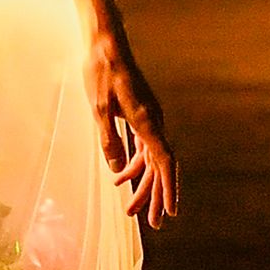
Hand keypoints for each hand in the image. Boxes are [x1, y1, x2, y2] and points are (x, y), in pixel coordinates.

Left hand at [88, 29, 178, 228]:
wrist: (106, 45)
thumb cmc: (101, 74)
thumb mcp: (98, 110)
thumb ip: (108, 141)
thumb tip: (116, 171)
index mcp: (147, 121)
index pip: (164, 162)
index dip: (168, 189)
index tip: (171, 211)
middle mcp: (154, 122)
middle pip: (160, 166)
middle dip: (156, 196)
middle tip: (154, 224)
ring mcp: (149, 119)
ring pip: (152, 159)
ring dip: (144, 184)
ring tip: (132, 209)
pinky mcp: (140, 116)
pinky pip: (143, 148)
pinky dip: (135, 165)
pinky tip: (120, 179)